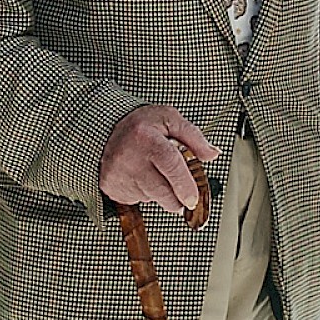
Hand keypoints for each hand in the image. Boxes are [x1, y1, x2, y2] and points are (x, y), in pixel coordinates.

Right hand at [101, 105, 218, 216]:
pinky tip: (141, 177)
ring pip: (150, 197)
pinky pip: (136, 199)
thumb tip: (212, 154)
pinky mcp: (111, 187)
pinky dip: (144, 193)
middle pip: (161, 191)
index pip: (171, 165)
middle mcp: (129, 157)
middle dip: (176, 198)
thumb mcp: (170, 119)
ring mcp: (118, 174)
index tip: (192, 199)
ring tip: (154, 173)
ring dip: (159, 193)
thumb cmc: (141, 124)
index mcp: (146, 137)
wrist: (106, 129)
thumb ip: (194, 137)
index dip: (184, 185)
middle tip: (182, 195)